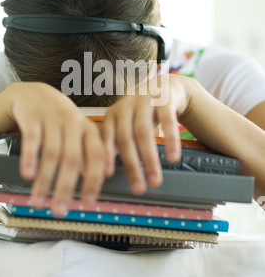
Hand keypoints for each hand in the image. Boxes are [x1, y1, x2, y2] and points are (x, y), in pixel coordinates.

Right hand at [5, 82, 106, 215]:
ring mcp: (52, 117)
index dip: (94, 180)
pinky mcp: (32, 115)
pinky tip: (28, 176)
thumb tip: (92, 184)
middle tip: (60, 209)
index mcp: (88, 129)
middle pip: (73, 158)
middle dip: (66, 188)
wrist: (33, 93)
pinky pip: (32, 139)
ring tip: (39, 201)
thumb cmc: (58, 120)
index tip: (89, 202)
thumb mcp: (76, 134)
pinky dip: (30, 159)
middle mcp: (73, 122)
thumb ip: (86, 156)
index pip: (97, 156)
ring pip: (52, 153)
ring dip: (45, 181)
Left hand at [100, 74, 191, 194]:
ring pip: (144, 132)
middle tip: (138, 189)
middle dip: (132, 166)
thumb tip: (102, 173)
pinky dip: (170, 140)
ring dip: (149, 159)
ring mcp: (144, 101)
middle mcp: (125, 106)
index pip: (106, 138)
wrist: (164, 87)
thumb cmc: (141, 113)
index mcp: (112, 114)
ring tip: (155, 181)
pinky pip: (167, 121)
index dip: (106, 156)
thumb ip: (114, 143)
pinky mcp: (164, 98)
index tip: (106, 176)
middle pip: (125, 138)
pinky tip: (173, 158)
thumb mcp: (125, 124)